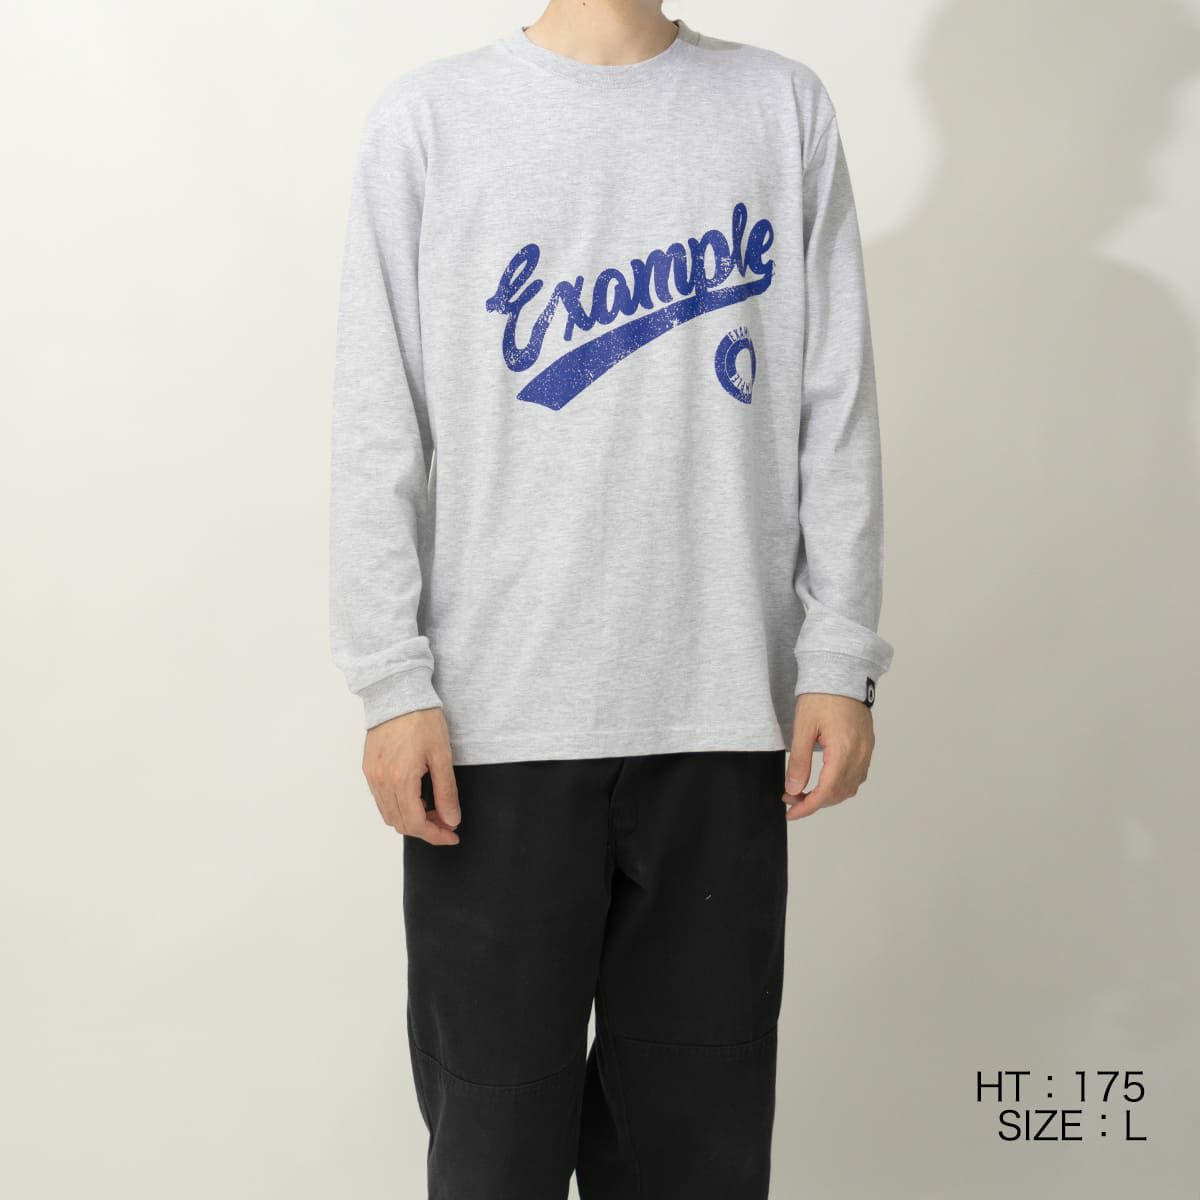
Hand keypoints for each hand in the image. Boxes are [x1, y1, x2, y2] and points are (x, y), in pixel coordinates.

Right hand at [362, 708, 460, 844]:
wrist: (398, 693)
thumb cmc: (422, 719)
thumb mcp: (442, 756)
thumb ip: (446, 791)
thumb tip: (451, 820)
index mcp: (400, 780)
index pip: (416, 824)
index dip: (436, 835)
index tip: (452, 835)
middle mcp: (381, 782)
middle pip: (401, 824)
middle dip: (426, 828)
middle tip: (447, 820)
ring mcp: (372, 776)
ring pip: (389, 815)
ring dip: (411, 819)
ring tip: (433, 808)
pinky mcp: (368, 769)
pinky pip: (381, 800)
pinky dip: (399, 806)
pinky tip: (416, 796)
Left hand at [783, 693, 874, 819]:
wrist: (842, 672)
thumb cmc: (821, 695)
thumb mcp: (803, 727)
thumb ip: (799, 761)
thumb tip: (793, 789)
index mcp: (843, 751)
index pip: (826, 792)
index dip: (808, 807)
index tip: (791, 813)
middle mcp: (859, 754)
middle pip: (839, 794)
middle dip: (814, 802)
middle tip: (791, 800)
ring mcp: (866, 751)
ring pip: (850, 788)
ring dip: (828, 796)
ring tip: (804, 792)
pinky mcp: (867, 745)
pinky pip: (857, 775)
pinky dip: (840, 785)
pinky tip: (824, 780)